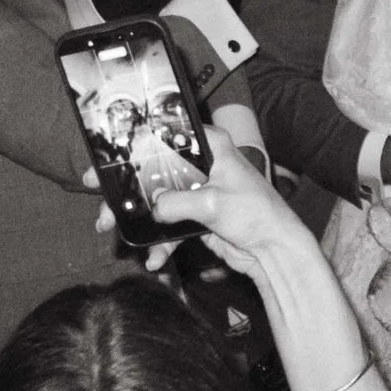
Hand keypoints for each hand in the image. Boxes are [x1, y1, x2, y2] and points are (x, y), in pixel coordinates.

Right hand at [141, 125, 316, 275]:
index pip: (179, 133)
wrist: (273, 251)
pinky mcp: (200, 218)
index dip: (152, 141)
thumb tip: (153, 205)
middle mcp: (207, 167)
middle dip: (140, 189)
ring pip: (165, 200)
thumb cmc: (258, 215)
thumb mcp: (212, 203)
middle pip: (164, 170)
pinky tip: (156, 257)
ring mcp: (202, 193)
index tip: (126, 155)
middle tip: (117, 200)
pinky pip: (173, 226)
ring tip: (124, 232)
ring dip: (148, 220)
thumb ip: (176, 202)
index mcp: (215, 150)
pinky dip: (163, 241)